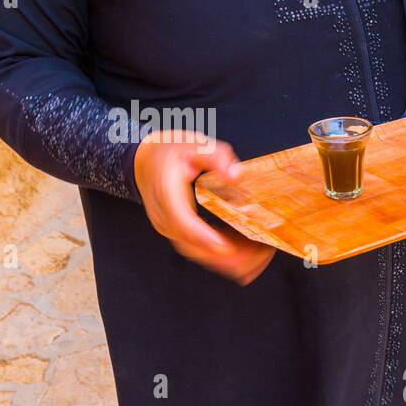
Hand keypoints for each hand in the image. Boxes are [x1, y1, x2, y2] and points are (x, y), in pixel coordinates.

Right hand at [133, 131, 274, 284]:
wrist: (145, 163)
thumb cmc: (168, 153)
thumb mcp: (193, 144)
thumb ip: (215, 155)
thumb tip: (234, 174)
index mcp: (166, 194)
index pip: (182, 222)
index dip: (204, 237)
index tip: (227, 246)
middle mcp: (165, 218)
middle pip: (194, 247)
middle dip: (228, 256)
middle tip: (260, 252)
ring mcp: (170, 230)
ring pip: (199, 255)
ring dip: (229, 261)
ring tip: (260, 255)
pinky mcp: (178, 235)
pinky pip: (200, 252)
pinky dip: (223, 258)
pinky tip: (246, 253)